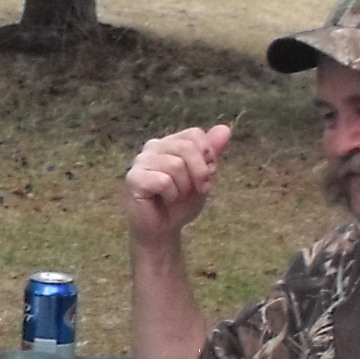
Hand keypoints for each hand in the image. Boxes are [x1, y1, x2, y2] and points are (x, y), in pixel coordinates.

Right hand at [122, 123, 230, 244]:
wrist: (163, 230)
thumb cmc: (181, 203)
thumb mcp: (203, 177)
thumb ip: (212, 153)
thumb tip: (225, 128)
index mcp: (169, 143)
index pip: (194, 134)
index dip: (207, 155)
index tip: (207, 175)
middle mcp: (153, 147)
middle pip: (186, 147)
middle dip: (199, 173)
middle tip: (197, 191)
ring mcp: (141, 162)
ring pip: (175, 165)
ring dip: (184, 188)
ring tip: (176, 197)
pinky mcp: (133, 179)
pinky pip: (163, 181)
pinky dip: (171, 195)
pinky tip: (164, 201)